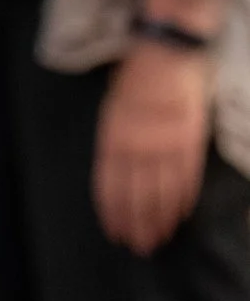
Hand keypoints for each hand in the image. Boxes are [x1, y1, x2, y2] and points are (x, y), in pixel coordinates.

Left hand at [94, 40, 212, 253]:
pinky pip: (186, 178)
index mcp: (113, 138)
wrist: (167, 53)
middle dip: (137, 224)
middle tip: (139, 247)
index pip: (110, 186)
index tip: (115, 233)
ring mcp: (165, 145)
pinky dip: (182, 199)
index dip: (113, 213)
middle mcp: (137, 147)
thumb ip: (113, 142)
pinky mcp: (189, 141)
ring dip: (159, 220)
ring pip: (162, 193)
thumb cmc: (134, 78)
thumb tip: (115, 173)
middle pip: (136, 196)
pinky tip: (180, 216)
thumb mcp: (111, 108)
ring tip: (158, 240)